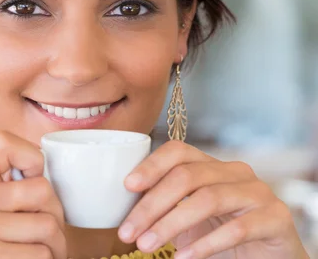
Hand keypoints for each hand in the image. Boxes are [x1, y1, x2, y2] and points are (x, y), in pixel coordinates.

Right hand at [0, 131, 66, 258]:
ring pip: (50, 227)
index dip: (32, 158)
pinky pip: (43, 256)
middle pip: (43, 190)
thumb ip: (3, 191)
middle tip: (47, 234)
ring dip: (55, 248)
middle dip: (55, 216)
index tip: (32, 181)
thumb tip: (47, 171)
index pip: (5, 142)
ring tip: (39, 254)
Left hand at [118, 140, 308, 258]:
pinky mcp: (276, 218)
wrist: (270, 258)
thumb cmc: (222, 234)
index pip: (178, 151)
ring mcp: (258, 192)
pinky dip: (205, 245)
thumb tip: (122, 212)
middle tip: (127, 232)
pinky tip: (183, 258)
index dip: (151, 165)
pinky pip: (236, 229)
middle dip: (151, 205)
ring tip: (146, 245)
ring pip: (207, 199)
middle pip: (186, 176)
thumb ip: (164, 207)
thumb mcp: (189, 219)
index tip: (127, 186)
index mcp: (212, 165)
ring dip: (170, 224)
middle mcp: (235, 172)